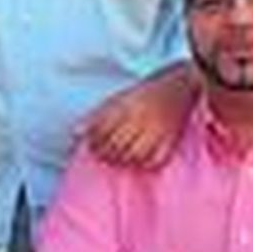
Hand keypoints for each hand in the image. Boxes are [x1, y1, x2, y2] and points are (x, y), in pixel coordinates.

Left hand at [78, 69, 192, 168]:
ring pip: (131, 156)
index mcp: (125, 107)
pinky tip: (137, 160)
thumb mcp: (117, 99)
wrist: (177, 88)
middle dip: (104, 152)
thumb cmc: (143, 94)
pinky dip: (143, 163)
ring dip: (121, 160)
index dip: (93, 142)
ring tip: (117, 157)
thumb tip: (75, 133)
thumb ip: (96, 115)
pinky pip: (152, 161)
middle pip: (114, 146)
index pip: (101, 132)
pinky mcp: (169, 142)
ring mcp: (155, 131)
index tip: (92, 144)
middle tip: (102, 154)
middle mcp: (139, 119)